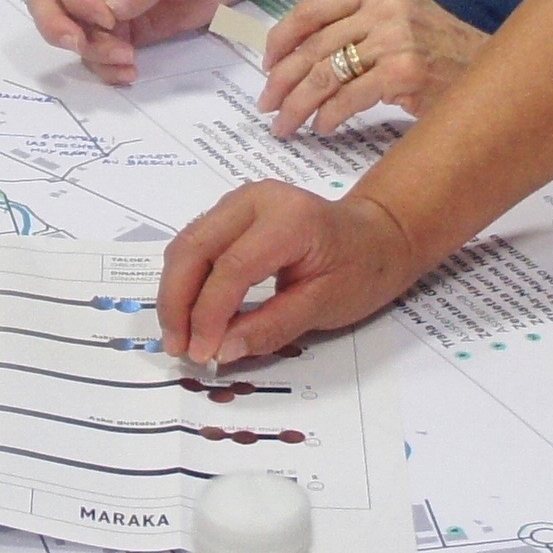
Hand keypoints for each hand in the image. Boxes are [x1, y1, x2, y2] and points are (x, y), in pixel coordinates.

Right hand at [29, 0, 253, 84]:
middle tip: (78, 45)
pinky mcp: (122, 34)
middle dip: (56, 26)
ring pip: (72, 34)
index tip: (106, 19)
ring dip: (92, 53)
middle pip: (48, 1)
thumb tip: (110, 10)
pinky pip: (98, 55)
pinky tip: (130, 71)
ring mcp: (104, 9)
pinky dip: (107, 68)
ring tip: (128, 61)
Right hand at [159, 184, 421, 370]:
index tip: (201, 353)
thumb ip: (272, 327)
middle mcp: (254, 199)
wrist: (376, 237)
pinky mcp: (229, 212)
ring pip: (186, 245)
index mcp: (288, 219)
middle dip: (177, 302)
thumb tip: (220, 351)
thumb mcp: (325, 305)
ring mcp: (238, 201)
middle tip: (178, 347)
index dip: (209, 314)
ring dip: (175, 293)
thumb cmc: (362, 269)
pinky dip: (186, 281)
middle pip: (194, 248)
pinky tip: (190, 314)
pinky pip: (195, 245)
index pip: (231, 267)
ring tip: (180, 337)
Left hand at [256, 0, 487, 136]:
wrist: (494, 74)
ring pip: (325, 74)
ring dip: (298, 104)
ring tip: (285, 125)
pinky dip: (329, 116)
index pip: (312, 9)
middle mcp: (384, 8)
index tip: (266, 65)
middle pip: (313, 46)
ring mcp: (395, 38)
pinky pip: (349, 97)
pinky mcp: (405, 72)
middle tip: (267, 105)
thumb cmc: (443, 54)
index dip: (281, 39)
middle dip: (282, 80)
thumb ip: (359, 27)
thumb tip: (303, 57)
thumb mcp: (401, 21)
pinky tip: (322, 128)